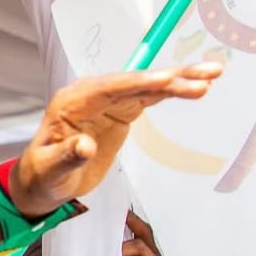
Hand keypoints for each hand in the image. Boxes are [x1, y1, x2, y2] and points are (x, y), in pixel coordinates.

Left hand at [9, 65, 221, 217]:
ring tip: (213, 74)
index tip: (166, 79)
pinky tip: (198, 87)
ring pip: (147, 86)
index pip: (108, 88)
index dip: (138, 82)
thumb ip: (68, 157)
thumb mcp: (51, 171)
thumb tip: (84, 146)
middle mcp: (90, 95)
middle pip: (134, 81)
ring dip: (179, 80)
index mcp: (71, 102)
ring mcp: (107, 101)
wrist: (44, 181)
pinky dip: (173, 92)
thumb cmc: (43, 175)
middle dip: (169, 77)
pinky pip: (150, 97)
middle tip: (204, 75)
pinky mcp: (121, 111)